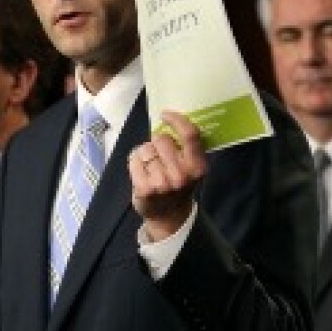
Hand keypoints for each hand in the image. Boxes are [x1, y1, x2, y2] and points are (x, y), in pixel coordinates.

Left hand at [129, 111, 206, 240]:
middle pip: (162, 139)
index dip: (176, 120)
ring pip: (145, 149)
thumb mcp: (190, 167)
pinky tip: (141, 173)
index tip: (165, 115)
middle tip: (159, 156)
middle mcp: (182, 175)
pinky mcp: (145, 189)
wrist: (169, 215)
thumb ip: (184, 147)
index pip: (190, 135)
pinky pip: (134, 160)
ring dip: (145, 154)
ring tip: (150, 168)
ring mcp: (163, 183)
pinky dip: (134, 163)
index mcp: (197, 167)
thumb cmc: (178, 184)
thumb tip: (167, 120)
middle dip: (157, 143)